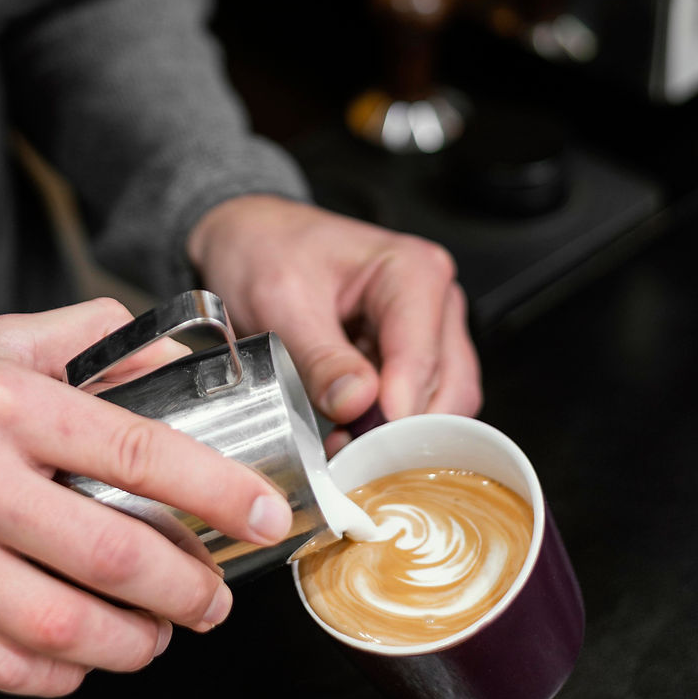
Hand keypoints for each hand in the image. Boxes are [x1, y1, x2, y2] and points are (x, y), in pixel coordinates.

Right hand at [0, 299, 292, 696]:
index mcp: (7, 403)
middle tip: (216, 595)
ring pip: (67, 627)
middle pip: (115, 556)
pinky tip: (89, 651)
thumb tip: (173, 355)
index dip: (217, 491)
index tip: (264, 515)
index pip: (139, 450)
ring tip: (163, 632)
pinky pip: (9, 667)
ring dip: (138, 642)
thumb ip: (89, 339)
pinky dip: (67, 671)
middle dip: (190, 587)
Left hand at [187, 197, 480, 451]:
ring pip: (441, 403)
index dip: (397, 411)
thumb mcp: (280, 300)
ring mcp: (428, 329)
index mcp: (413, 271)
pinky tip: (351, 436)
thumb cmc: (267, 250)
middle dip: (402, 431)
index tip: (366, 448)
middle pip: (447, 388)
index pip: (421, 357)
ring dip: (398, 435)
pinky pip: (418, 404)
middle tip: (351, 460)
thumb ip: (320, 355)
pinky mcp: (411, 355)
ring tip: (344, 450)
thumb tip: (357, 404)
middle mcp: (434, 300)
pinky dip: (389, 428)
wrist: (250, 238)